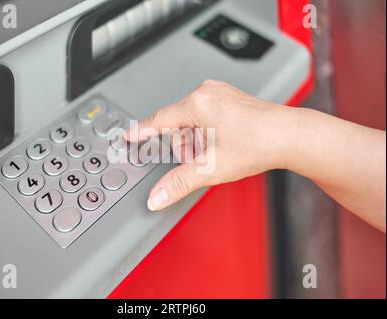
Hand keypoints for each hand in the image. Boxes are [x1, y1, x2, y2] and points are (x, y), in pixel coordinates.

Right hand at [124, 80, 296, 210]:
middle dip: (185, 147)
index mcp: (197, 104)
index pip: (158, 120)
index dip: (141, 131)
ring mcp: (218, 93)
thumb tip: (157, 196)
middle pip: (177, 125)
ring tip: (218, 152)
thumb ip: (179, 182)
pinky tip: (223, 143)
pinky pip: (205, 117)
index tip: (128, 136)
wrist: (289, 136)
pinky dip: (207, 133)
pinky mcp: (227, 98)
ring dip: (197, 142)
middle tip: (202, 160)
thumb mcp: (211, 167)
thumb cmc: (258, 144)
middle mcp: (206, 93)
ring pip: (191, 122)